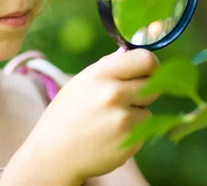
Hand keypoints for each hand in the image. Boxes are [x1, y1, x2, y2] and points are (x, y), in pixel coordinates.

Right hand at [21, 47, 159, 182]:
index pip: (145, 60)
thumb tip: (130, 52)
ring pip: (147, 111)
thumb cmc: (67, 114)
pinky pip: (142, 131)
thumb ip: (108, 67)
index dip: (152, 65)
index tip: (148, 71)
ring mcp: (123, 120)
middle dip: (144, 91)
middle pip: (153, 85)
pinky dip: (131, 134)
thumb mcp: (82, 82)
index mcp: (101, 74)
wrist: (53, 154)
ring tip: (108, 122)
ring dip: (135, 115)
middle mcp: (114, 94)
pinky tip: (108, 137)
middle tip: (124, 99)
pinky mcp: (130, 142)